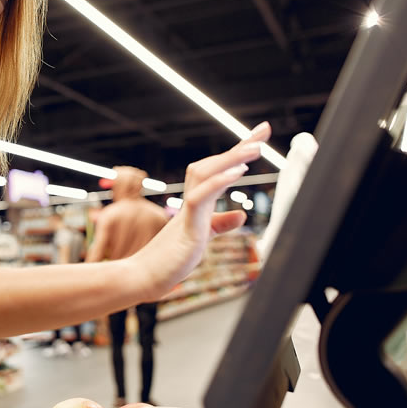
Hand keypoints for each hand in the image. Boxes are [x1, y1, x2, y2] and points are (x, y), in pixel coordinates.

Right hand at [132, 122, 271, 299]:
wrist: (142, 278)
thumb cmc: (167, 260)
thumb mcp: (201, 239)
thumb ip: (219, 224)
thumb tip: (241, 214)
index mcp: (196, 204)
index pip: (218, 171)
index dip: (237, 152)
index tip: (257, 138)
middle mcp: (192, 201)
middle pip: (213, 164)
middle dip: (239, 146)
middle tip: (264, 129)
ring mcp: (188, 212)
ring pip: (206, 174)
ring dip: (231, 159)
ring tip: (256, 148)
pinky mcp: (186, 228)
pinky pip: (200, 198)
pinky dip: (218, 182)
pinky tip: (238, 172)